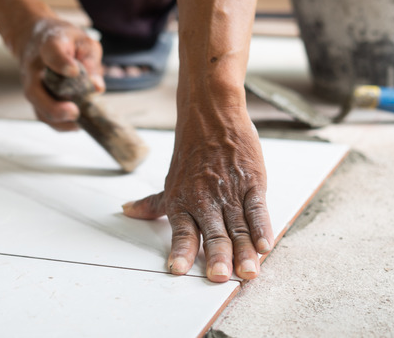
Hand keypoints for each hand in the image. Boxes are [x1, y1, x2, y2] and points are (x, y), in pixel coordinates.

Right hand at [19, 18, 104, 130]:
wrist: (36, 39)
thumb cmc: (64, 41)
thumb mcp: (83, 41)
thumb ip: (91, 60)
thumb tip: (96, 87)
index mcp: (48, 45)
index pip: (51, 53)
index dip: (61, 63)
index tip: (73, 71)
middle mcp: (33, 68)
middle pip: (34, 91)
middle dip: (53, 106)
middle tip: (74, 112)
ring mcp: (31, 85)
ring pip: (37, 108)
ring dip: (57, 121)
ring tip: (78, 124)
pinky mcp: (35, 98)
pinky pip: (43, 115)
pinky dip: (59, 124)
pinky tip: (75, 125)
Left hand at [122, 107, 272, 281]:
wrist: (212, 116)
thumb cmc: (191, 151)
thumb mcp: (171, 180)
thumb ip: (154, 203)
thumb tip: (127, 211)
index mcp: (183, 201)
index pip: (181, 232)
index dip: (181, 251)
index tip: (178, 270)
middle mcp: (205, 199)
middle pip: (213, 233)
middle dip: (217, 257)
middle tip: (220, 277)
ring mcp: (230, 191)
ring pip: (237, 227)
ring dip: (244, 251)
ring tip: (248, 272)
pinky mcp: (252, 182)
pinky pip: (257, 209)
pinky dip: (262, 227)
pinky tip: (265, 245)